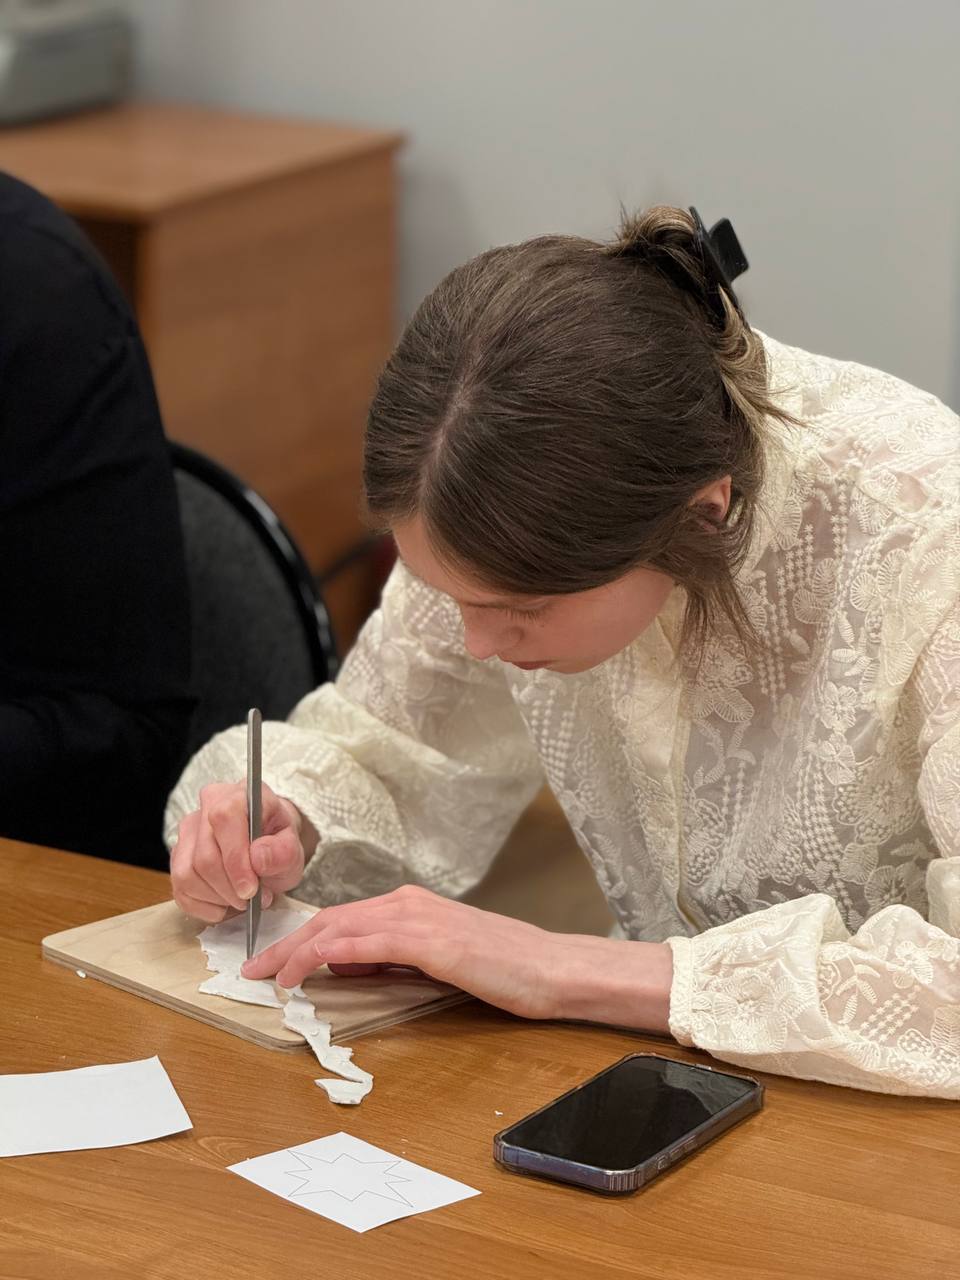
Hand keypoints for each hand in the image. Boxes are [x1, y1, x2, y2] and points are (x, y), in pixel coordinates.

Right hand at [170, 781, 305, 922]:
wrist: (268, 845)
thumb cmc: (278, 843)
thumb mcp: (292, 848)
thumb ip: (283, 852)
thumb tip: (258, 858)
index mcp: (238, 795)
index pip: (224, 820)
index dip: (236, 860)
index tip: (251, 890)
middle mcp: (206, 807)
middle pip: (204, 856)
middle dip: (229, 888)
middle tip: (252, 900)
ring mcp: (187, 831)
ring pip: (187, 875)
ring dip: (217, 898)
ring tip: (241, 900)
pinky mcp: (178, 856)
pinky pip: (180, 889)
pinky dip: (203, 906)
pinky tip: (224, 903)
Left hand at [241, 884, 673, 1031]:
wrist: (550, 969)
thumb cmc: (504, 970)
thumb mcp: (438, 963)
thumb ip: (395, 960)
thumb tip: (350, 968)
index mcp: (410, 905)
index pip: (341, 918)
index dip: (299, 939)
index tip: (272, 962)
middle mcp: (407, 902)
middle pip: (329, 918)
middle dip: (284, 943)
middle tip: (251, 970)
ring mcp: (416, 917)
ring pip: (337, 927)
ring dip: (294, 951)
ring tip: (266, 975)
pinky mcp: (425, 939)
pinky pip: (360, 944)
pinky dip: (323, 957)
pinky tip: (302, 974)